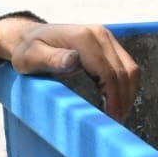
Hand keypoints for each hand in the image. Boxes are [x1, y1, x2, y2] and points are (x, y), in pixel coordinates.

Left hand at [0, 15, 139, 119]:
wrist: (29, 36)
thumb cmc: (28, 51)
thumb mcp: (31, 57)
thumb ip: (50, 59)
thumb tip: (73, 60)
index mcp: (83, 38)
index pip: (108, 71)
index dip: (113, 97)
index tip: (111, 117)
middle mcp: (99, 34)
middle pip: (123, 70)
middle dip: (123, 99)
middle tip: (117, 122)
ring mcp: (105, 37)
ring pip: (129, 68)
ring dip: (128, 93)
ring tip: (119, 115)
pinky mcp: (108, 44)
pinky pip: (125, 65)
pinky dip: (125, 85)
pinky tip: (117, 101)